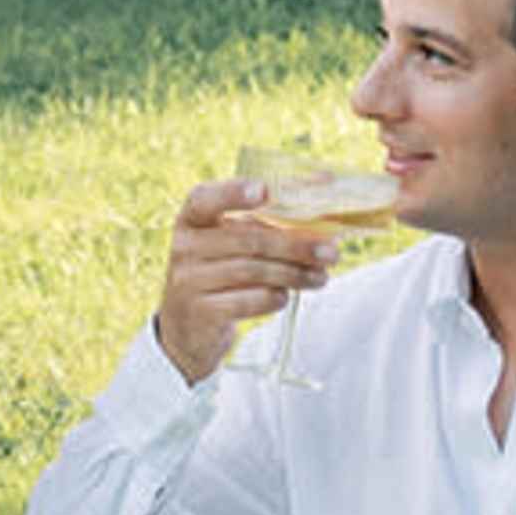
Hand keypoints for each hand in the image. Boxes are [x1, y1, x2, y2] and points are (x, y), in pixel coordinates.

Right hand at [153, 175, 345, 388]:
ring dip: (294, 274)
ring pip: (252, 271)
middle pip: (246, 240)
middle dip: (294, 244)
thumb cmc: (220, 271)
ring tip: (321, 276)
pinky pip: (247, 301)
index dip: (233, 192)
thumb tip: (322, 187)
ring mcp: (189, 281)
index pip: (204, 199)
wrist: (187, 327)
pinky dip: (274, 298)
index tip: (265, 190)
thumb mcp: (228, 241)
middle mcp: (185, 247)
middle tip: (330, 251)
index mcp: (191, 220)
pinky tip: (287, 296)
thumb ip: (263, 220)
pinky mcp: (202, 313)